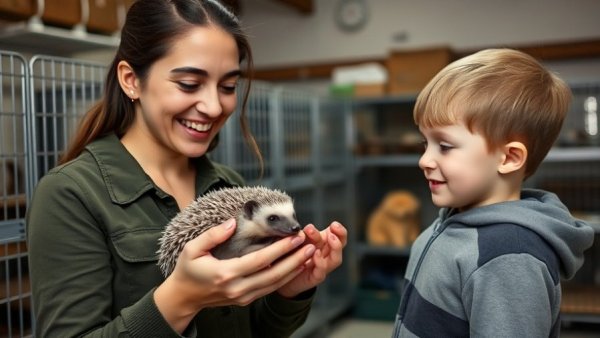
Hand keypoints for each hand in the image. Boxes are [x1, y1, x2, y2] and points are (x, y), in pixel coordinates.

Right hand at [154, 218, 314, 332]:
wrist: (184, 297)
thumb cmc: (187, 270)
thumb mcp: (192, 249)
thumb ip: (213, 235)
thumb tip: (233, 223)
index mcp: (226, 274)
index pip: (260, 260)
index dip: (280, 248)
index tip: (295, 236)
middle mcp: (238, 288)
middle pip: (274, 274)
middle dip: (295, 259)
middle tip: (310, 244)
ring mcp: (243, 297)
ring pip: (275, 284)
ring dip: (294, 269)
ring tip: (309, 254)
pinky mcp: (246, 300)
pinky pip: (270, 289)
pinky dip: (285, 278)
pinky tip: (296, 266)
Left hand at [277, 221, 346, 297]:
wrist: (282, 275)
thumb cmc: (291, 254)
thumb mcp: (299, 240)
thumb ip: (305, 234)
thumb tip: (308, 227)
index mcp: (324, 243)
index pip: (339, 236)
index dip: (340, 230)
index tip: (334, 224)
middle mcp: (326, 255)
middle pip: (340, 246)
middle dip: (338, 235)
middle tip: (333, 228)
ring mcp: (322, 267)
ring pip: (336, 259)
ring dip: (335, 247)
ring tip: (330, 237)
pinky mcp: (314, 278)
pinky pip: (321, 272)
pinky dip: (320, 262)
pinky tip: (316, 254)